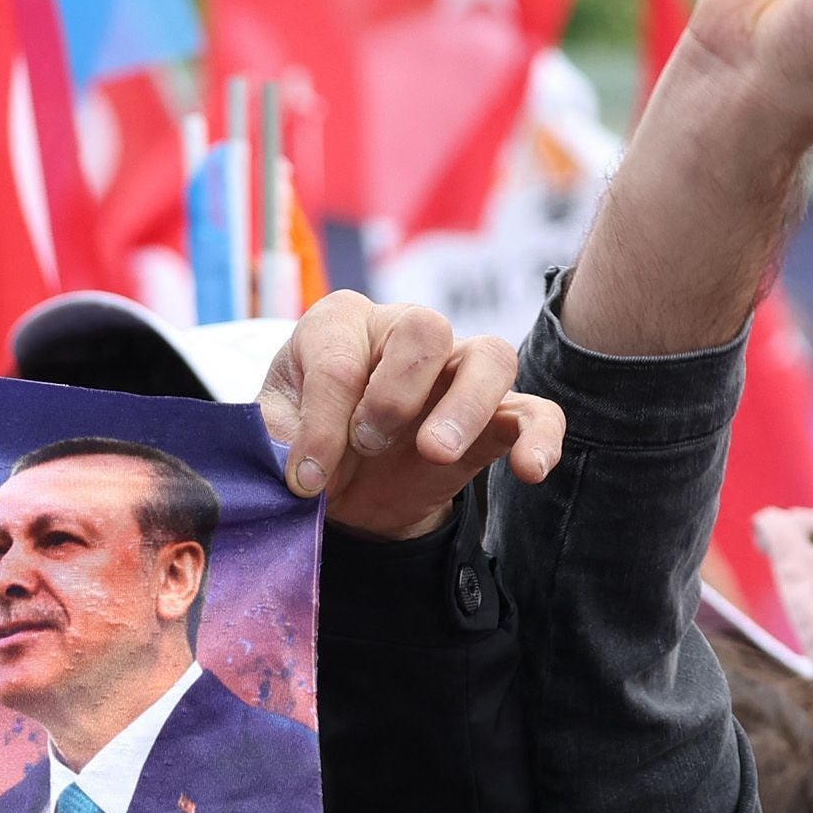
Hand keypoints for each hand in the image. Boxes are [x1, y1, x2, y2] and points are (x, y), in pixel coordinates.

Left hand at [257, 296, 565, 537]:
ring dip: (464, 405)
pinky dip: (539, 437)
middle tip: (368, 443)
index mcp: (340, 325)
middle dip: (394, 392)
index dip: (322, 422)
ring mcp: (456, 371)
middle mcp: (404, 333)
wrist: (340, 487)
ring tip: (434, 453)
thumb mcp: (273, 437)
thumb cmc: (303, 440)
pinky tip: (530, 471)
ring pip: (490, 356)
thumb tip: (297, 470)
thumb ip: (277, 443)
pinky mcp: (494, 416)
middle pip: (425, 327)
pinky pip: (536, 412)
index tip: (305, 479)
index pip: (340, 356)